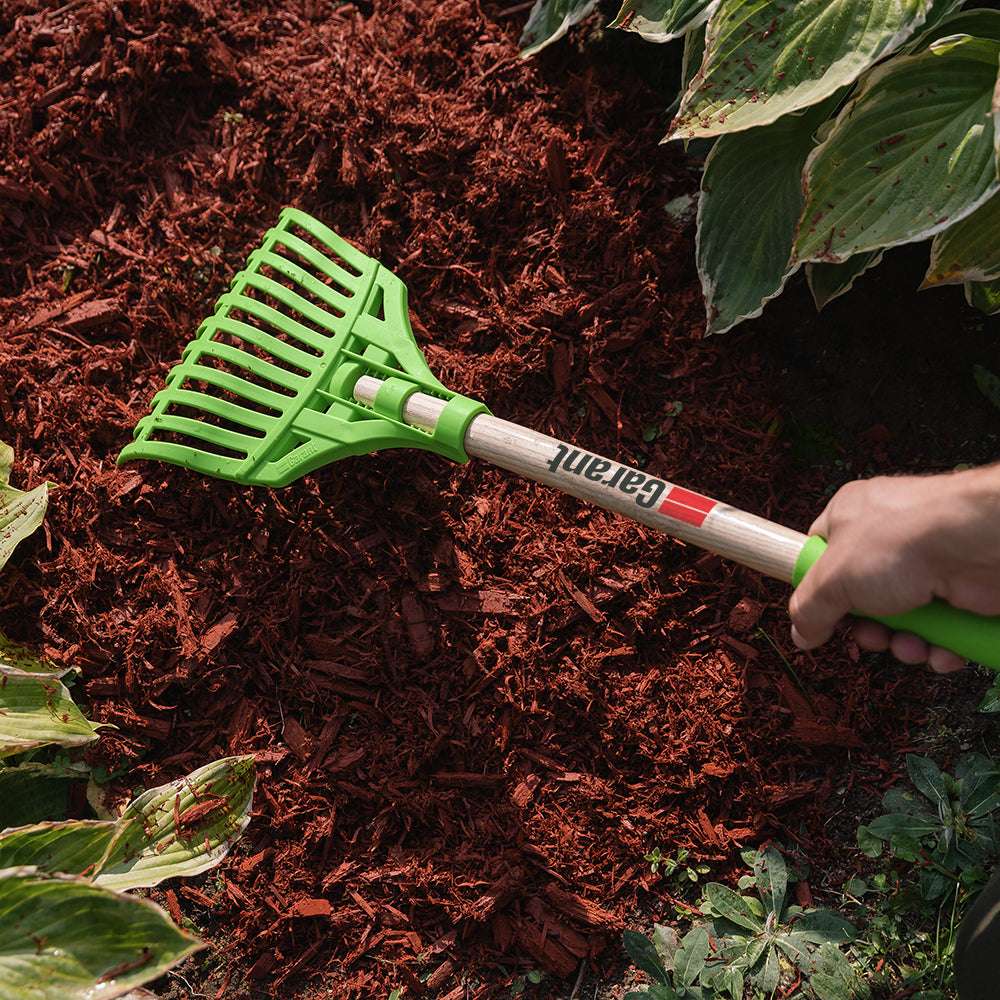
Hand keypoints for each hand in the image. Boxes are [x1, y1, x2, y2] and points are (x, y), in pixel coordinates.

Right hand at [788, 466, 999, 672]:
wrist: (979, 542)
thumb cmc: (903, 540)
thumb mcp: (834, 578)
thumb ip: (809, 608)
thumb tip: (802, 633)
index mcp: (850, 517)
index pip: (821, 554)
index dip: (819, 588)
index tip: (821, 613)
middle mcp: (889, 538)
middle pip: (863, 597)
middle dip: (869, 629)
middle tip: (873, 636)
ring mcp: (927, 564)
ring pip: (903, 619)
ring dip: (905, 643)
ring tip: (911, 645)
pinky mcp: (960, 590)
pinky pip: (941, 629)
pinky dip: (940, 647)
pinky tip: (940, 650)